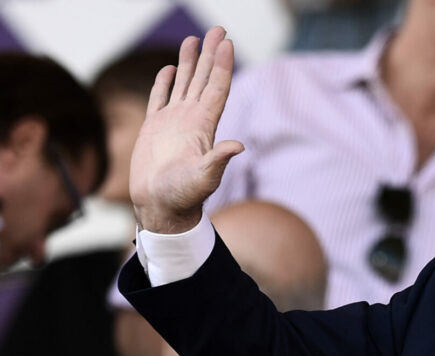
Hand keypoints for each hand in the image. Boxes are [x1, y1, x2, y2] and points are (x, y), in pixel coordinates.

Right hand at [130, 26, 244, 233]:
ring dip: (190, 62)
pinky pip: (160, 99)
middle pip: (204, 79)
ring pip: (184, 84)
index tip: (227, 42)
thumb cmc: (183, 196)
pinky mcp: (155, 129)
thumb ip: (218, 161)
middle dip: (211, 54)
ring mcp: (173, 123)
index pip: (217, 88)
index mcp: (204, 126)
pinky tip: (171, 70)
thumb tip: (238, 147)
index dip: (223, 65)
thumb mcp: (205, 178)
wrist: (160, 207)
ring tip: (195, 39)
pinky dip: (166, 83)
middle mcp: (191, 120)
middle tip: (219, 29)